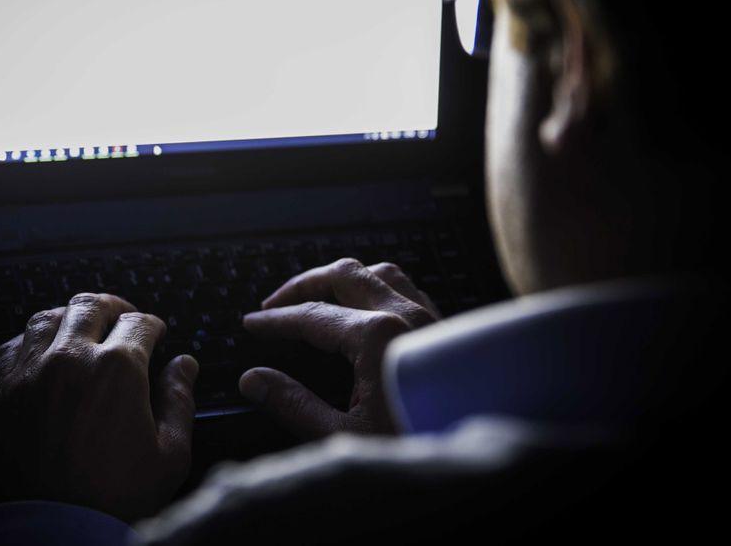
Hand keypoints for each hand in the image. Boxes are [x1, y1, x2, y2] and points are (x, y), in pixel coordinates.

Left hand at [0, 293, 198, 520]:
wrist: (49, 530)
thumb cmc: (112, 500)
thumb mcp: (169, 456)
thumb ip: (180, 402)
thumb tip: (185, 366)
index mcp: (118, 369)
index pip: (139, 322)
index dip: (152, 326)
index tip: (155, 334)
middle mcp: (71, 358)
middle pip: (91, 305)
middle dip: (113, 307)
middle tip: (122, 316)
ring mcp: (31, 370)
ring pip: (49, 317)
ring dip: (70, 316)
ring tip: (81, 327)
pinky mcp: (0, 389)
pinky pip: (13, 345)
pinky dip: (32, 341)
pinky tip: (42, 353)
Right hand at [239, 258, 439, 438]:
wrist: (478, 456)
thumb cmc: (416, 447)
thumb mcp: (344, 435)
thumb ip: (293, 404)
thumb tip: (254, 381)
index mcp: (378, 337)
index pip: (312, 316)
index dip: (276, 320)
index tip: (252, 324)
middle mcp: (406, 316)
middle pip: (344, 275)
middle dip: (304, 285)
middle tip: (275, 304)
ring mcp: (430, 318)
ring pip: (379, 273)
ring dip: (343, 279)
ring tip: (318, 296)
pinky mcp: (446, 329)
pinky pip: (407, 289)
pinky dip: (378, 287)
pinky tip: (366, 309)